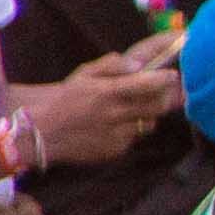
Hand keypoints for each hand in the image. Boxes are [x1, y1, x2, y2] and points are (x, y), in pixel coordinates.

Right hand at [37, 48, 177, 164]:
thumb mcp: (82, 75)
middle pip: (158, 106)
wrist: (42, 133)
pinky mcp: (116, 150)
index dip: (165, 79)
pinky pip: (134, 138)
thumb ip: (111, 66)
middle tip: (164, 92)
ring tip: (132, 110)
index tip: (172, 75)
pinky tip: (114, 127)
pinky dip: (130, 131)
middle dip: (165, 98)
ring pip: (149, 123)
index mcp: (106, 92)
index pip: (148, 84)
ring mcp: (117, 134)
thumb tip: (138, 63)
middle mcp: (115, 114)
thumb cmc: (64, 99)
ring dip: (147, 116)